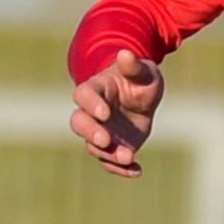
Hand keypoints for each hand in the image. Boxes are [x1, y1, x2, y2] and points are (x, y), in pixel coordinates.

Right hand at [69, 49, 165, 178]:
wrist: (143, 94)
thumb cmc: (139, 77)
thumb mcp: (143, 70)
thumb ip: (133, 66)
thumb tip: (125, 53)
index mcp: (96, 88)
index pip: (83, 95)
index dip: (90, 104)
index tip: (105, 113)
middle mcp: (92, 112)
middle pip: (79, 123)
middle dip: (90, 133)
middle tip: (106, 140)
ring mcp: (100, 131)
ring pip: (94, 146)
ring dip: (108, 153)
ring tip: (128, 156)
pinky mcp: (112, 147)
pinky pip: (110, 161)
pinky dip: (121, 168)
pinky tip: (137, 171)